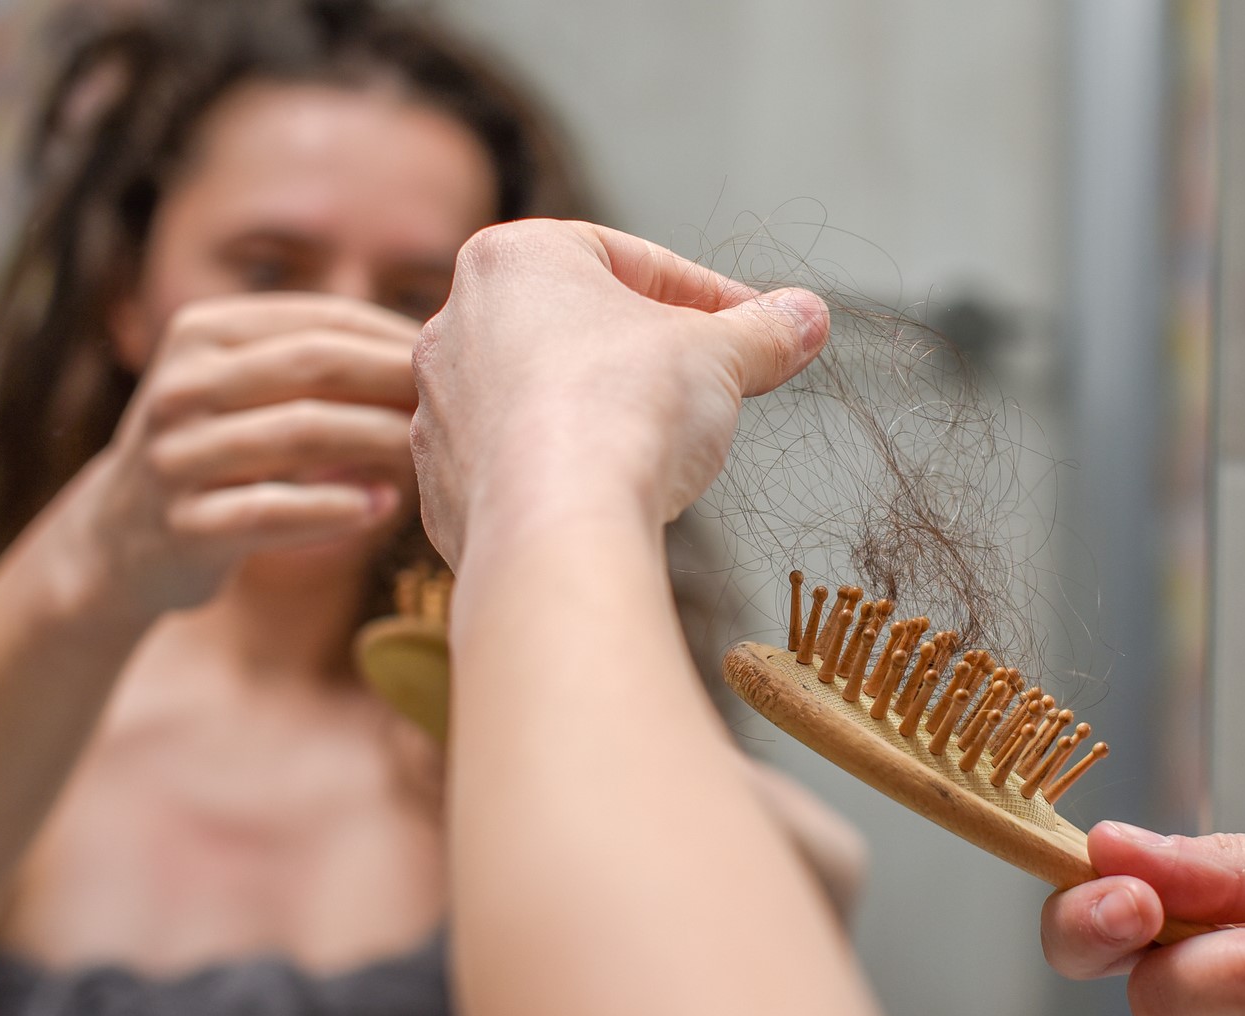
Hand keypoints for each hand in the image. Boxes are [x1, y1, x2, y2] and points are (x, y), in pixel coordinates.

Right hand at [55, 293, 421, 614]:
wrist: (119, 539)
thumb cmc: (214, 450)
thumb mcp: (240, 385)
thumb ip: (311, 358)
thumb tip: (432, 342)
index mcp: (200, 333)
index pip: (320, 320)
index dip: (394, 337)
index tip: (455, 358)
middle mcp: (181, 386)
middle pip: (314, 365)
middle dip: (393, 379)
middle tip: (455, 401)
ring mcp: (176, 457)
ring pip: (300, 434)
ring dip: (378, 440)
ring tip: (427, 452)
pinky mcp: (184, 527)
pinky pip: (274, 511)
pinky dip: (338, 508)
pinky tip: (384, 506)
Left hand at [409, 220, 828, 563]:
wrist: (557, 528)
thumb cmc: (623, 412)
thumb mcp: (720, 354)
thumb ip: (762, 331)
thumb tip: (806, 318)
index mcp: (513, 259)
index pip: (630, 260)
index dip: (705, 296)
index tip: (749, 326)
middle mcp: (455, 323)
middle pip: (574, 326)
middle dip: (644, 352)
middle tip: (706, 382)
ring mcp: (438, 407)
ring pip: (537, 396)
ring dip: (597, 411)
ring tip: (658, 446)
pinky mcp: (439, 484)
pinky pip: (512, 464)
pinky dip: (559, 472)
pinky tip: (607, 493)